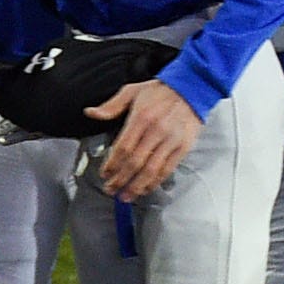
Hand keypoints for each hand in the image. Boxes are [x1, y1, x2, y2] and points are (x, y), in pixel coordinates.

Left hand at [90, 75, 201, 198]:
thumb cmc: (161, 91)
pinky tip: (145, 188)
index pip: (123, 147)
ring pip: (151, 170)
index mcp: (141, 117)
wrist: (192, 88)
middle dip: (120, 180)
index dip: (112, 164)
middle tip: (111, 189)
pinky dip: (155, 182)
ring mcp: (171, 140)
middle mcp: (156, 130)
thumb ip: (111, 106)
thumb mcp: (132, 91)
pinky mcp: (183, 147)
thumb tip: (91, 113)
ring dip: (136, 186)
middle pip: (135, 162)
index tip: (105, 174)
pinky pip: (167, 170)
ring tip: (126, 195)